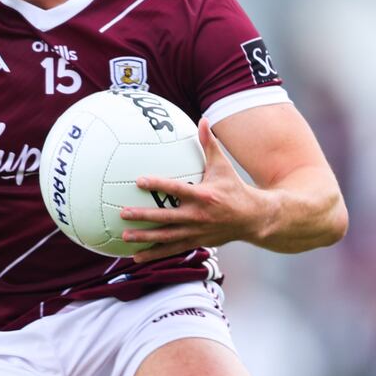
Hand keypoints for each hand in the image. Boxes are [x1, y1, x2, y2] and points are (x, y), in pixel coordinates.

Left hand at [120, 117, 270, 262]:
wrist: (253, 218)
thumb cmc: (234, 188)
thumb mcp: (223, 166)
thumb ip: (209, 144)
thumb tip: (202, 119)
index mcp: (203, 196)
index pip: (176, 189)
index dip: (158, 185)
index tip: (138, 181)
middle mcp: (198, 216)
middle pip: (166, 217)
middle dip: (144, 216)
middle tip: (123, 213)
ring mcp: (196, 232)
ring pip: (166, 237)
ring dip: (145, 238)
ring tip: (125, 237)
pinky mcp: (196, 242)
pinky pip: (172, 250)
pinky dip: (155, 254)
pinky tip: (137, 256)